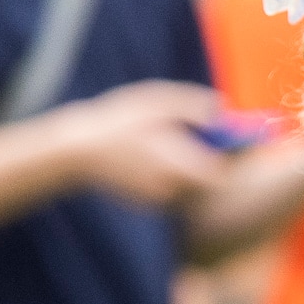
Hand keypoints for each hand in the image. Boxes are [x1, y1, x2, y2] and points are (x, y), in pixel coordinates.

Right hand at [48, 82, 230, 208]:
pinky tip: (150, 155)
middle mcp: (172, 187)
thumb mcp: (156, 102)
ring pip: (186, 185)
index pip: (221, 173)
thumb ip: (192, 105)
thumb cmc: (117, 120)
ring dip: (187, 167)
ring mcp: (156, 198)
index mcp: (179, 165)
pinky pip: (167, 189)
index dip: (228, 156)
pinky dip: (167, 174)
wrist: (76, 150)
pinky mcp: (143, 201)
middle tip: (199, 136)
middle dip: (207, 159)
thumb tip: (221, 108)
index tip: (227, 139)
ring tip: (167, 143)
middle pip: (205, 180)